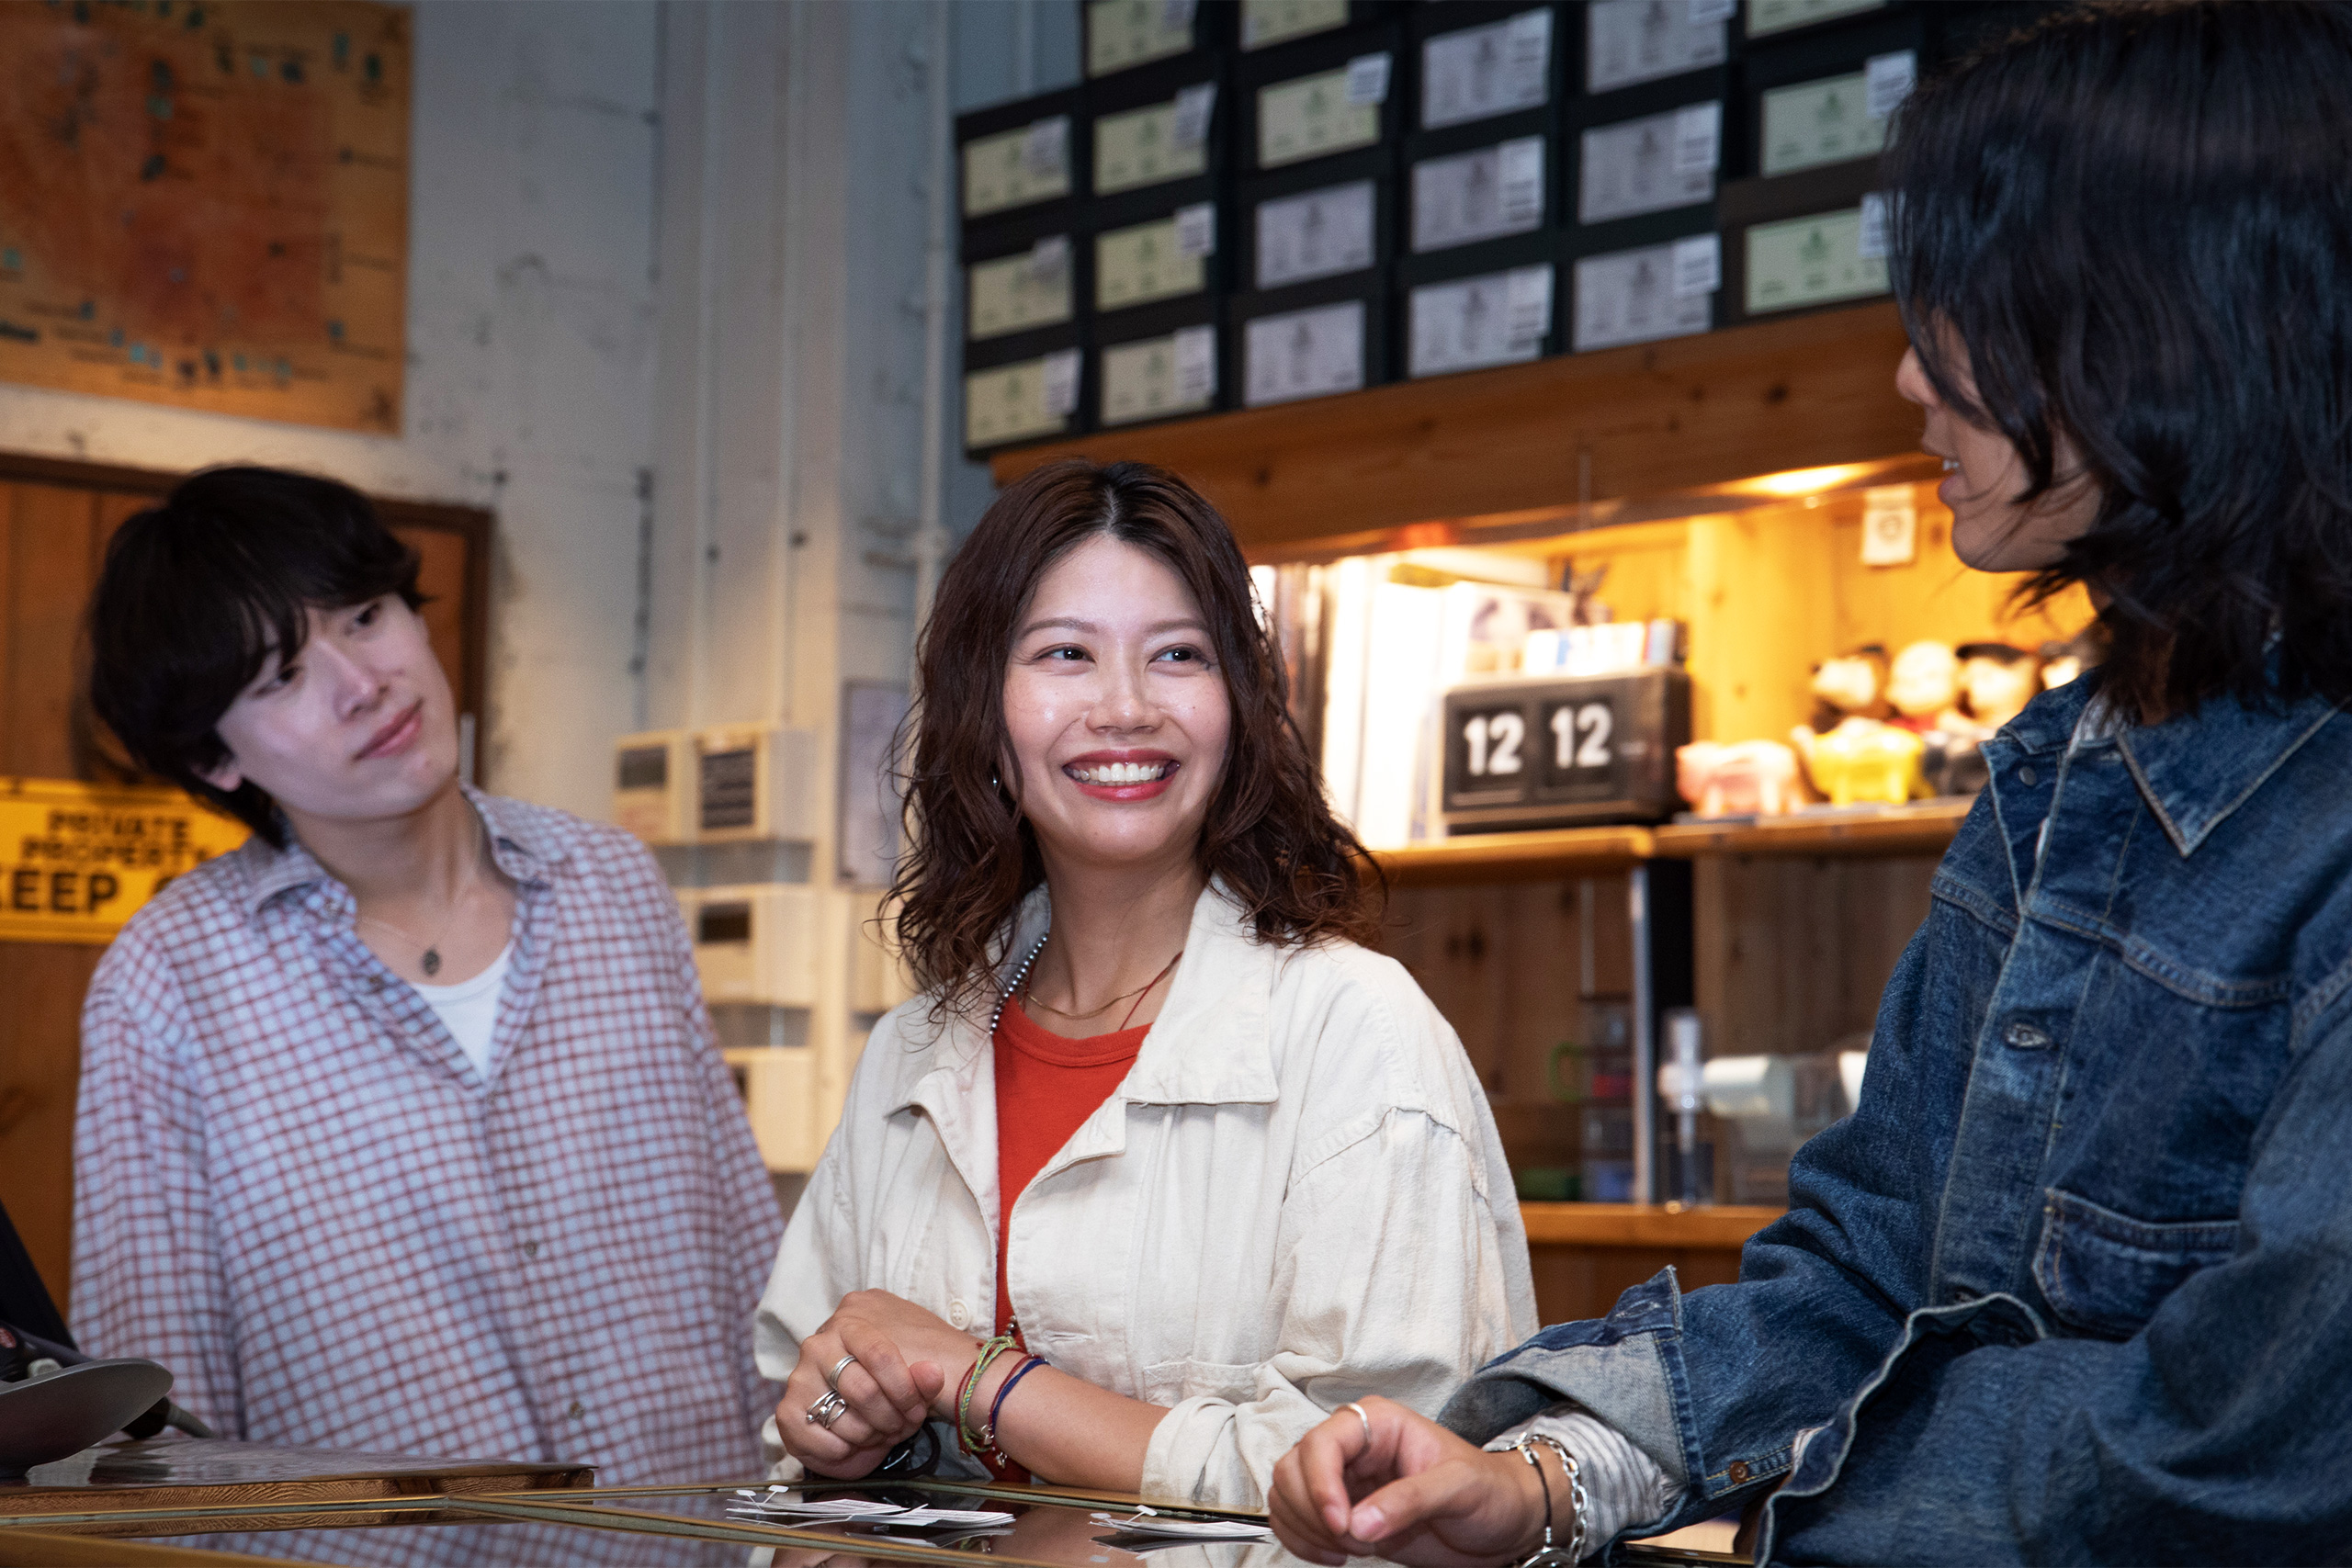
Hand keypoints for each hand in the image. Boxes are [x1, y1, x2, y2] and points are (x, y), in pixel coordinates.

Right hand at [777, 1290, 963, 1477]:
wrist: (872, 1402)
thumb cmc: (897, 1379)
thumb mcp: (919, 1371)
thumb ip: (928, 1375)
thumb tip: (932, 1374)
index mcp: (853, 1319)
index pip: (879, 1354)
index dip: (904, 1390)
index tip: (917, 1409)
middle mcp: (819, 1342)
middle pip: (862, 1390)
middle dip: (889, 1418)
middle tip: (901, 1426)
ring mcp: (799, 1375)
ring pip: (841, 1417)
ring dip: (869, 1436)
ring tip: (881, 1434)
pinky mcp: (786, 1409)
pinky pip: (813, 1438)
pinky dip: (841, 1451)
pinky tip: (853, 1445)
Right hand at [1269, 1397, 1548, 1567]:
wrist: (1502, 1524)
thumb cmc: (1489, 1492)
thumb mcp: (1459, 1489)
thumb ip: (1410, 1501)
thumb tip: (1359, 1523)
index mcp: (1378, 1423)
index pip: (1322, 1443)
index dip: (1320, 1484)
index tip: (1341, 1523)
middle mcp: (1353, 1447)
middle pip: (1294, 1468)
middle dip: (1313, 1512)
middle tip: (1352, 1541)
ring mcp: (1343, 1480)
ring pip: (1286, 1494)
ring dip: (1306, 1529)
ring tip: (1350, 1549)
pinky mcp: (1341, 1512)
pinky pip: (1295, 1520)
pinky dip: (1301, 1542)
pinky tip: (1334, 1555)